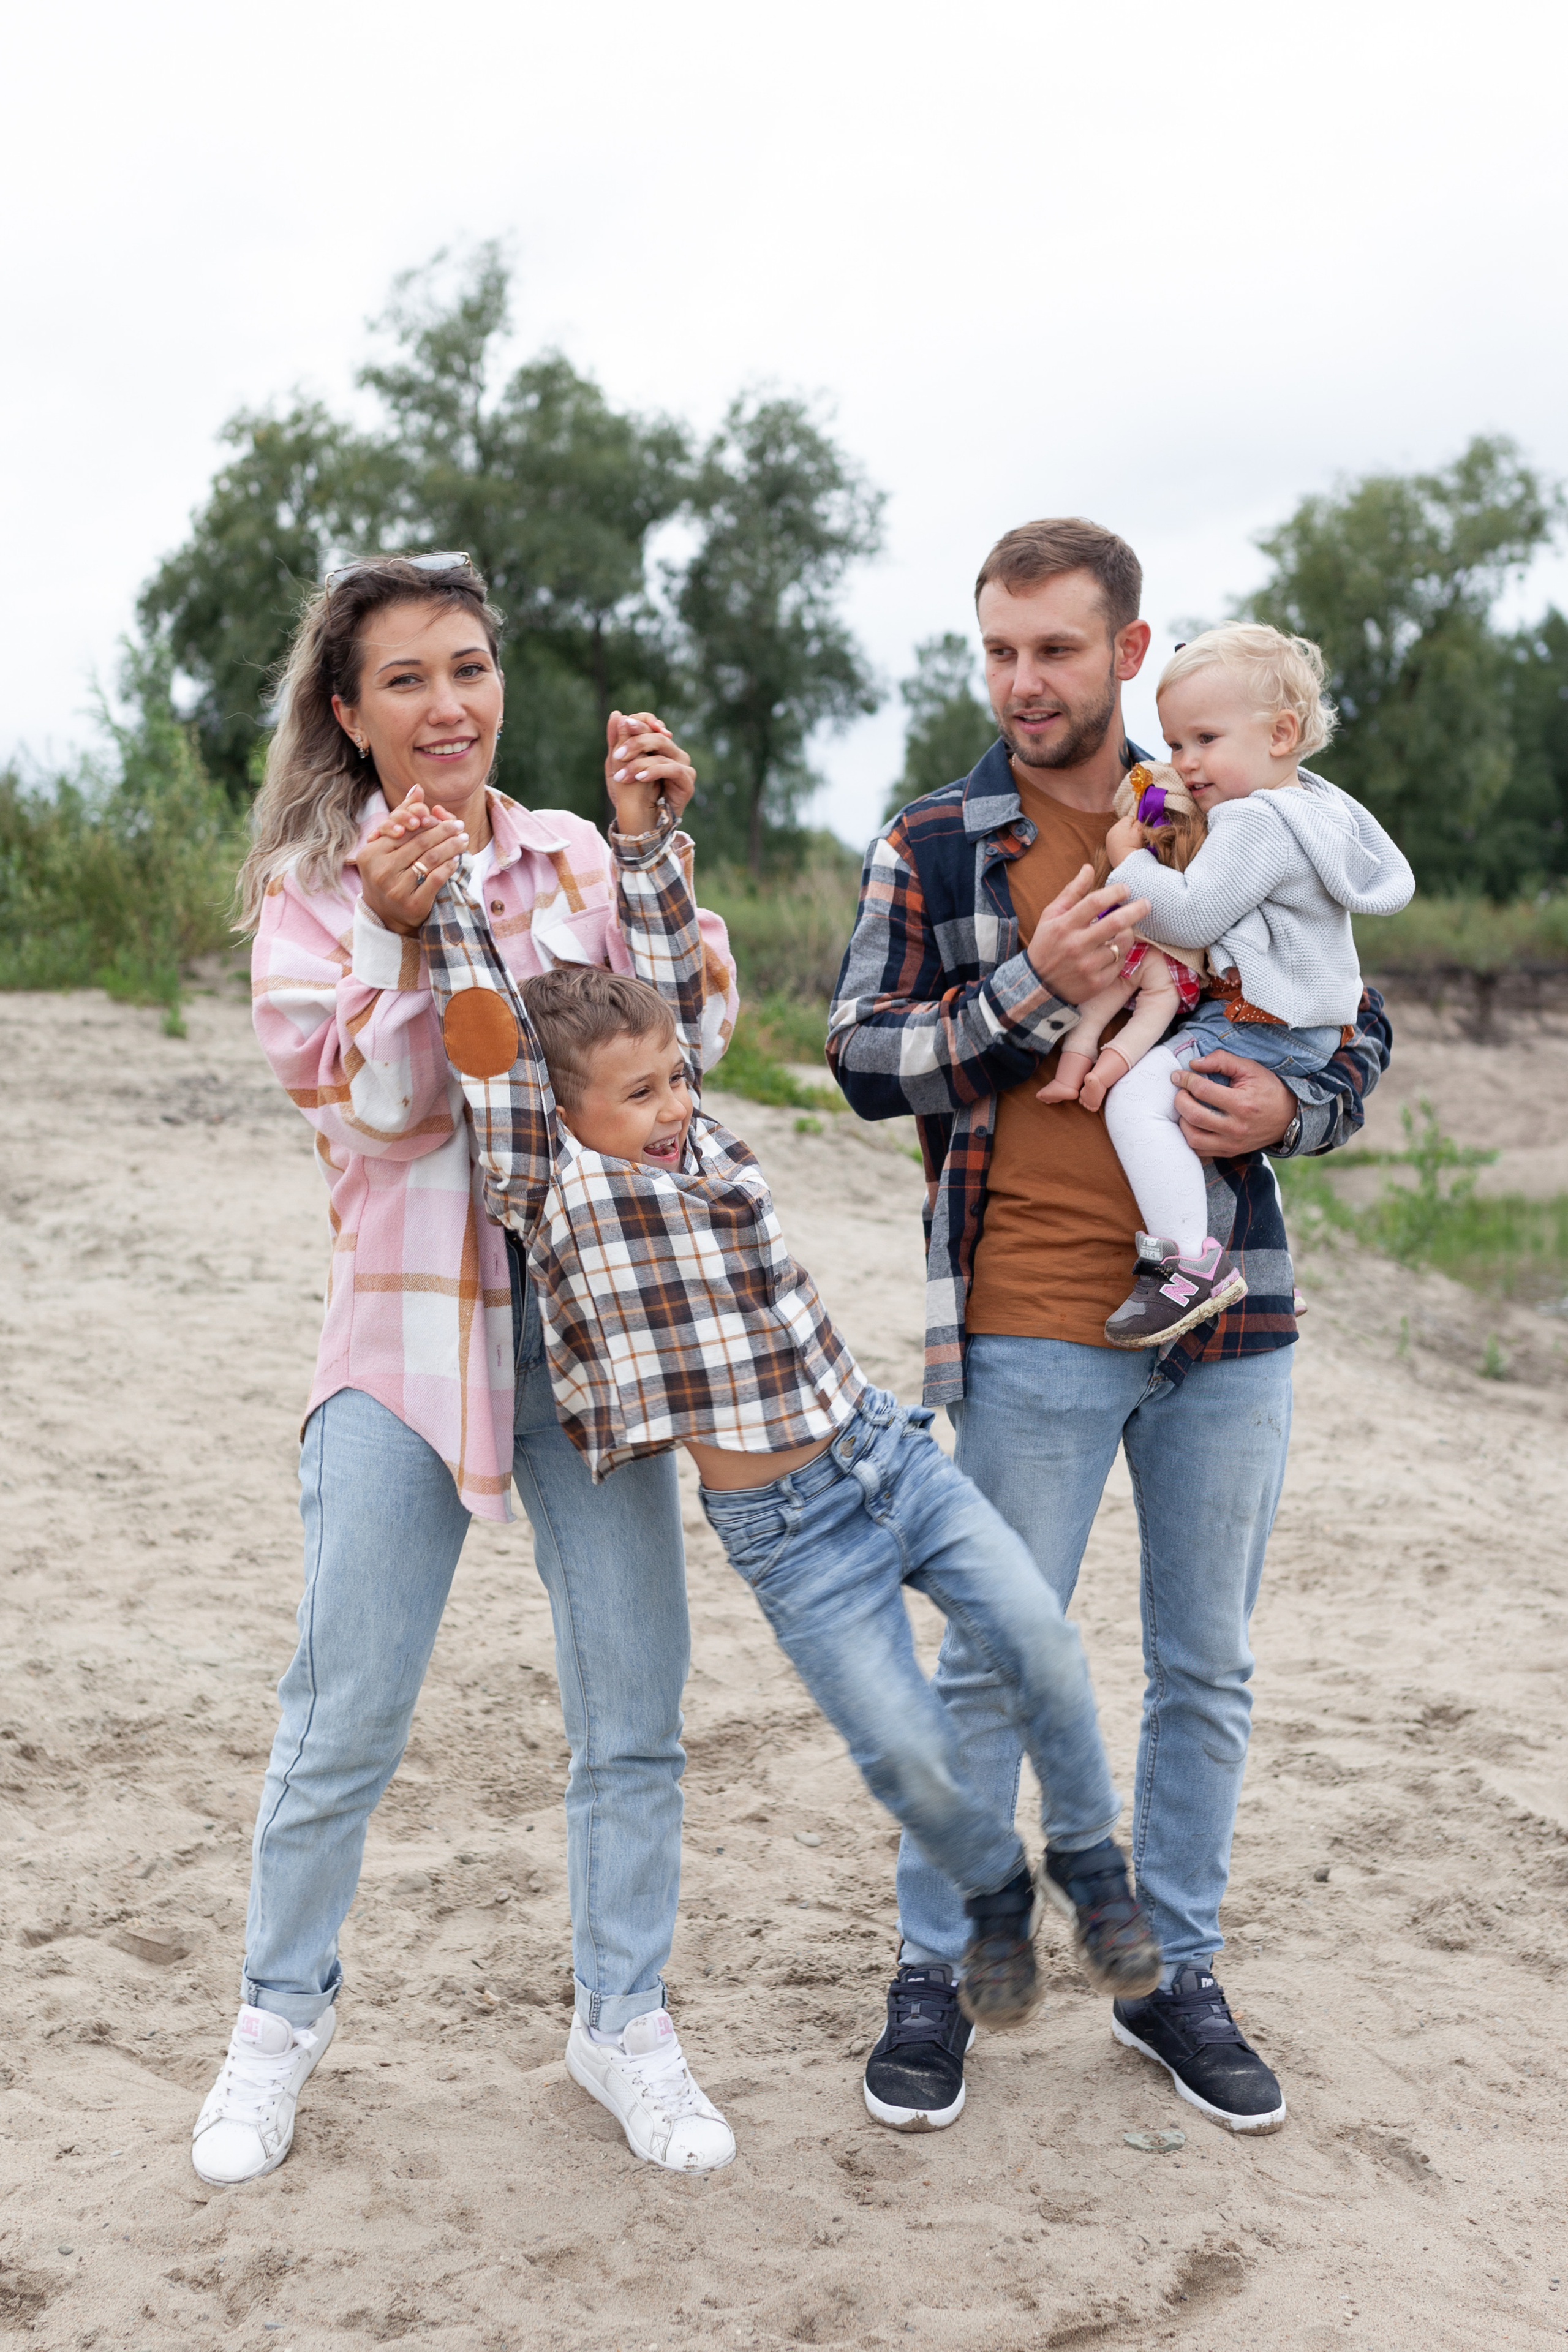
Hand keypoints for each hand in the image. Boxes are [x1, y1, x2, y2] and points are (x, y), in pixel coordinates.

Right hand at [356, 787, 466, 934]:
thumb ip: (402, 817)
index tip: (442, 816)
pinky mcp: (412, 904)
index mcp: (371, 853)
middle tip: (459, 826)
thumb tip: (418, 789)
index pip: (404, 830)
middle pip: (420, 843)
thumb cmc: (389, 874)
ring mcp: (395, 889)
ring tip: (463, 839)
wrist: (386, 915)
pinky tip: (457, 860)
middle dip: (443, 831)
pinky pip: (436, 879)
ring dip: (451, 846)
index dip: (424, 821)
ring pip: (430, 859)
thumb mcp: (389, 847)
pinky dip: (449, 867)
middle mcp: (380, 871)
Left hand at [605, 710, 694, 836]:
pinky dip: (655, 771)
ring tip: (621, 776)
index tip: (625, 724)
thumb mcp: (617, 765)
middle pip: (658, 736)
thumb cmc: (628, 794)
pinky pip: (673, 769)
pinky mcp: (688, 781)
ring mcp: (682, 765)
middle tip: (618, 755)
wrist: (639, 822)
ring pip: (664, 751)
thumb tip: (616, 714)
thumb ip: (617, 740)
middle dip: (636, 742)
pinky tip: (640, 778)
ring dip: (639, 763)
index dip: (641, 722)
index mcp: (657, 746)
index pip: (652, 725)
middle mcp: (673, 752)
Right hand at [1025, 864, 1150, 1007]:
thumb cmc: (1047, 944)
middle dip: (1137, 909)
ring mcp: (1088, 966)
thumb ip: (1071, 892)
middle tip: (1147, 903)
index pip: (1095, 902)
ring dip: (1128, 932)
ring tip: (1125, 929)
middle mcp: (1076, 945)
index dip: (1115, 892)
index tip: (1126, 888)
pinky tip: (1114, 949)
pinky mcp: (1097, 982)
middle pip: (1116, 922)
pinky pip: (1120, 962)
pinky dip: (1120, 953)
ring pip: (1122, 943)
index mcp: (1064, 925)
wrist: (1037, 985)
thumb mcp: (1051, 916)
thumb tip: (1088, 868)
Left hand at [1105, 814, 1143, 864]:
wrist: (1127, 864)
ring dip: (1127, 839)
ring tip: (1133, 846)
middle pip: (1124, 827)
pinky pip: (1118, 844)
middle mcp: (1111, 833)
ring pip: (1121, 836)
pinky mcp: (1110, 851)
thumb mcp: (1139, 831)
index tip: (1141, 831)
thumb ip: (1139, 822)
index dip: (1137, 823)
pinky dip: (1123, 846)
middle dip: (1131, 831)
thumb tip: (1138, 821)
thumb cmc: (1133, 846)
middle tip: (1137, 839)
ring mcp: (1109, 843)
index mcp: (1117, 826)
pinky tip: (1128, 851)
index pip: (1129, 818)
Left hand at [1172, 1049, 1294, 1160]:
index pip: (1203, 1091)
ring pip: (1193, 1138)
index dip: (1186, 1080)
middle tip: (1180, 1091)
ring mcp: (1232, 1144)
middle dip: (1180, 1100)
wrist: (1290, 1117)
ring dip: (1182, 1121)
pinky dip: (1190, 1137)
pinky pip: (1200, 1151)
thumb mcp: (1250, 1069)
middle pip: (1194, 1116)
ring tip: (1186, 1108)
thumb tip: (1194, 1064)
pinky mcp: (1230, 1152)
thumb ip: (1222, 1061)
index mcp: (1242, 1104)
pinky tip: (1192, 1123)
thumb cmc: (1269, 1089)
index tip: (1178, 1075)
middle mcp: (1236, 1128)